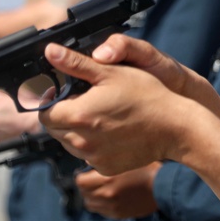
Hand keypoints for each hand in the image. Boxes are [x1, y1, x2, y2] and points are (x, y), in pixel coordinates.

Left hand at [38, 36, 208, 174]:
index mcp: (78, 115)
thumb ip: (75, 64)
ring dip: (77, 131)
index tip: (66, 92)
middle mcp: (81, 141)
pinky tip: (112, 131)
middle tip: (87, 101)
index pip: (44, 113)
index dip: (51, 101)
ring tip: (101, 116)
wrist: (174, 127)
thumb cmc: (147, 96)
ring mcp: (93, 158)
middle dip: (64, 115)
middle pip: (55, 129)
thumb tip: (50, 52)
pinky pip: (88, 156)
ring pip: (70, 144)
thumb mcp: (111, 73)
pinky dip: (93, 145)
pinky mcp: (105, 168)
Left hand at [76, 163, 161, 218]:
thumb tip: (89, 160)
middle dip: (86, 186)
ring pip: (90, 204)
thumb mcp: (126, 158)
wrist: (164, 186)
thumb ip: (106, 160)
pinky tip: (111, 196)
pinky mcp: (118, 215)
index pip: (79, 181)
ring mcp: (112, 207)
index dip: (82, 175)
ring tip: (101, 188)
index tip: (87, 171)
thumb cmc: (148, 167)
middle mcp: (106, 196)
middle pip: (83, 193)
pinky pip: (101, 211)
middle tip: (93, 178)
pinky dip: (101, 204)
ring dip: (91, 196)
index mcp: (106, 180)